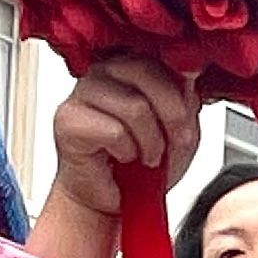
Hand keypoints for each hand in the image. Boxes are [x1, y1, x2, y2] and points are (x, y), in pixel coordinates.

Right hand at [45, 58, 204, 218]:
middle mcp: (104, 72)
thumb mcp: (178, 131)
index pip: (160, 58)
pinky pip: (114, 131)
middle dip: (172, 114)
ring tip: (148, 157)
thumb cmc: (143, 164)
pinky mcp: (68, 120)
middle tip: (176, 142)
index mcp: (130, 67)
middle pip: (146, 71)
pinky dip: (128, 152)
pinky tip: (122, 158)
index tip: (187, 123)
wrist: (116, 200)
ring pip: (134, 105)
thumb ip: (185, 101)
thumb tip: (189, 78)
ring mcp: (82, 92)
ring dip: (151, 141)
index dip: (181, 92)